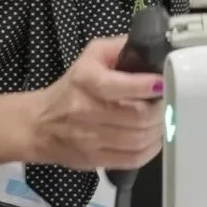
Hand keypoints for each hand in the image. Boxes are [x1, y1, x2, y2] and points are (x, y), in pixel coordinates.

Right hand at [28, 36, 163, 171]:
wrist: (39, 124)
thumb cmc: (72, 86)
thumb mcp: (92, 55)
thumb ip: (121, 46)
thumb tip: (150, 46)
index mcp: (87, 81)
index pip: (121, 87)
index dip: (148, 86)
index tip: (163, 82)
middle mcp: (87, 112)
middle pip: (137, 116)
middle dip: (160, 107)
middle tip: (167, 99)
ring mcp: (91, 140)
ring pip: (138, 139)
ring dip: (158, 128)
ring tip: (162, 116)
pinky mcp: (95, 160)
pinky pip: (132, 159)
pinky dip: (151, 149)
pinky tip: (154, 136)